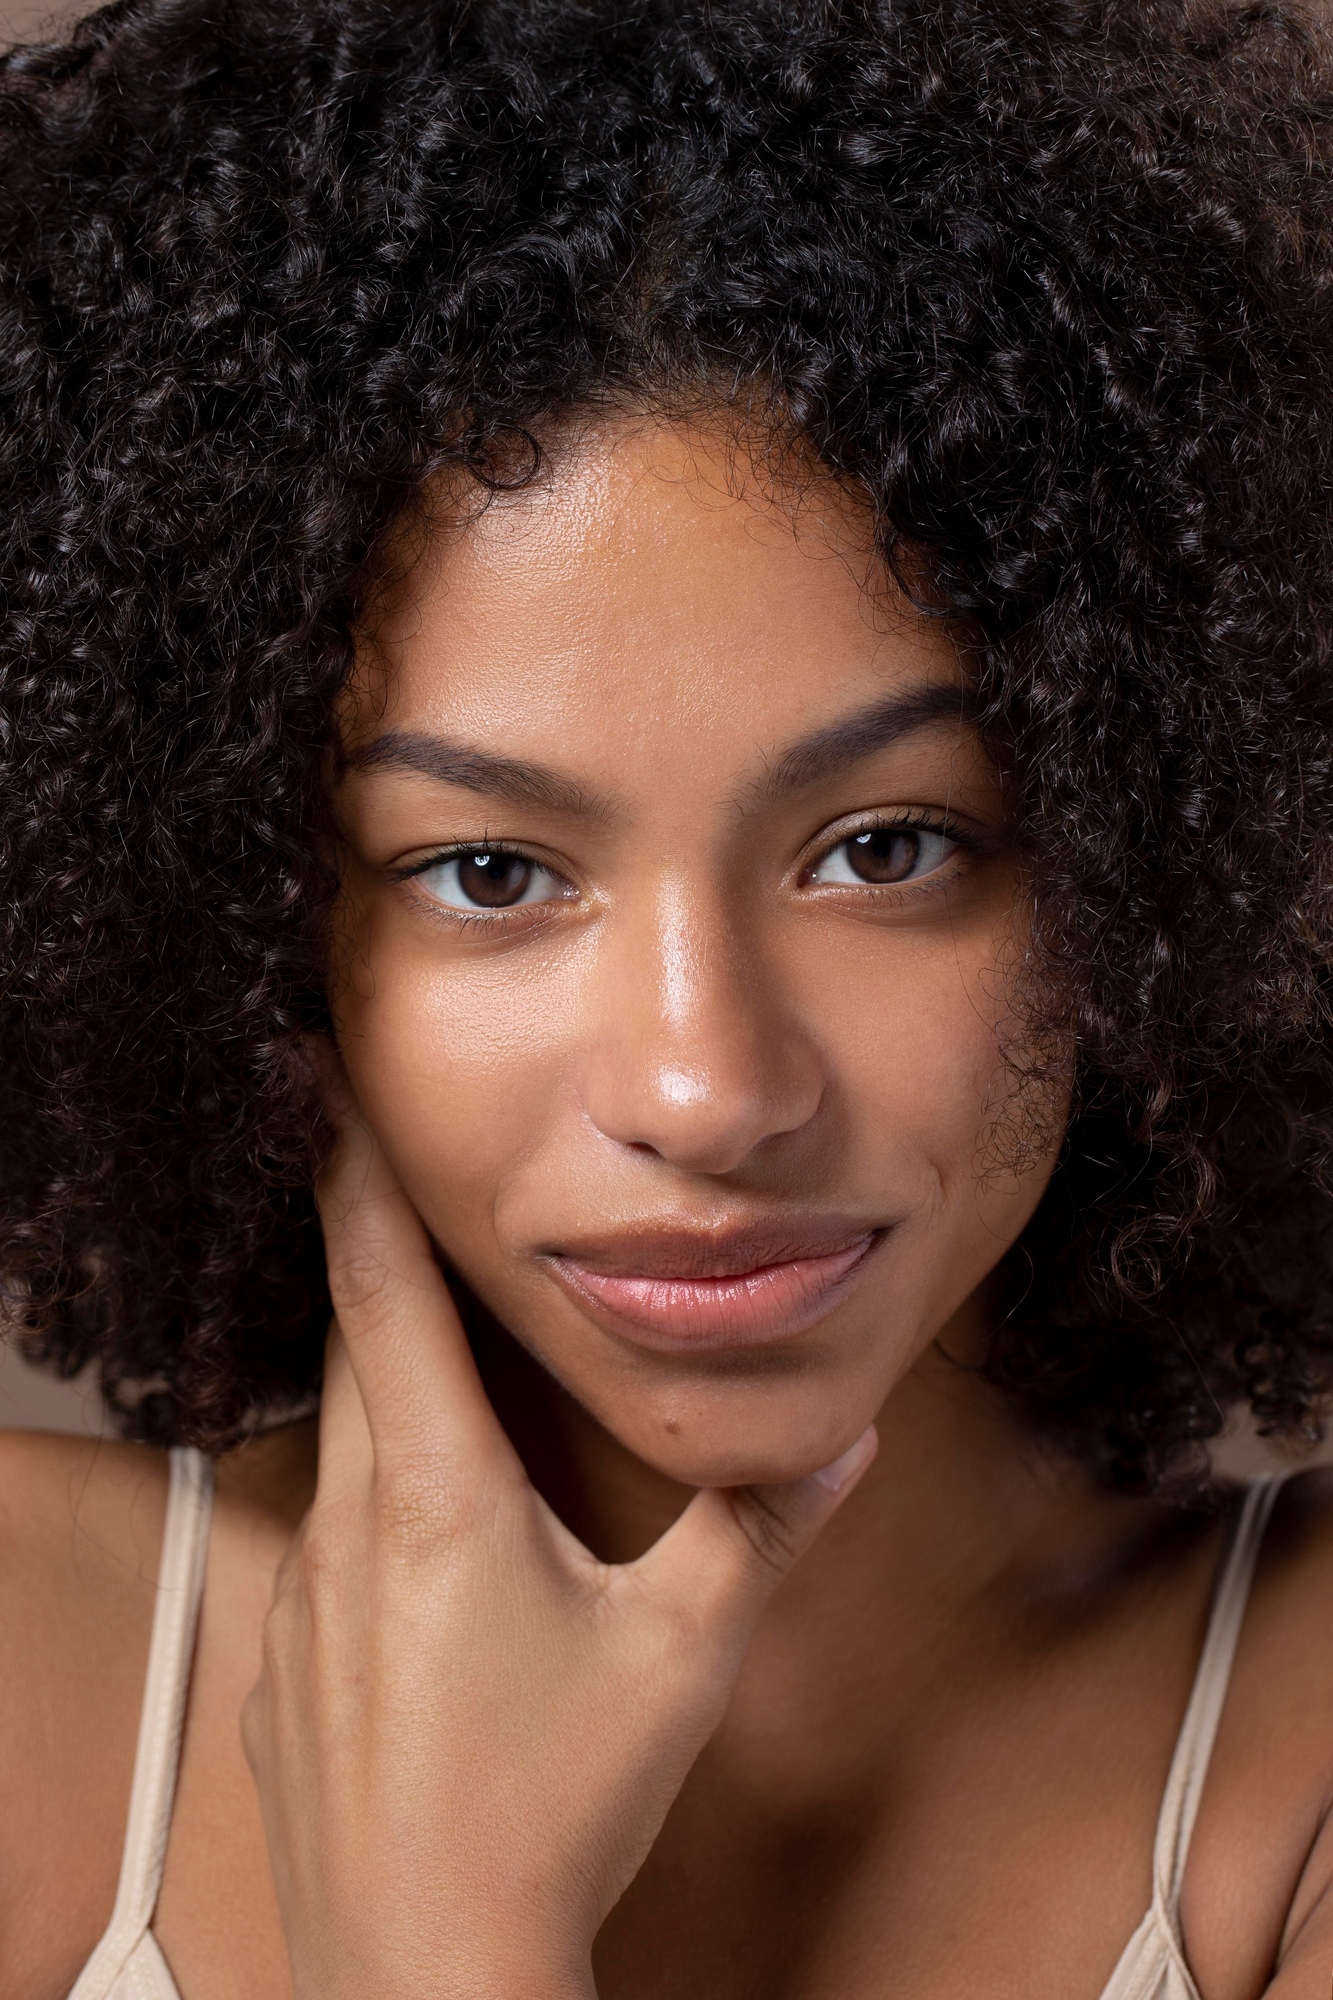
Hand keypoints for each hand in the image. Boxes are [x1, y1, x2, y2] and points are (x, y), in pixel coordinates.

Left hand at [241, 1080, 876, 1999]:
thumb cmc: (553, 1807)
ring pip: (335, 1439)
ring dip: (374, 1376)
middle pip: (351, 1346)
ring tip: (424, 1341)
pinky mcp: (287, 1667)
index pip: (380, 1292)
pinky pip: (320, 1533)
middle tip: (385, 1176)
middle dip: (371, 1256)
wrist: (425, 1971)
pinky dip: (364, 1488)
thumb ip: (762, 1534)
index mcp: (437, 1494)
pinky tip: (421, 1540)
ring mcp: (303, 1599)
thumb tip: (842, 1440)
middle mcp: (350, 1525)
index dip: (354, 1180)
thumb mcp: (682, 1659)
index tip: (322, 1090)